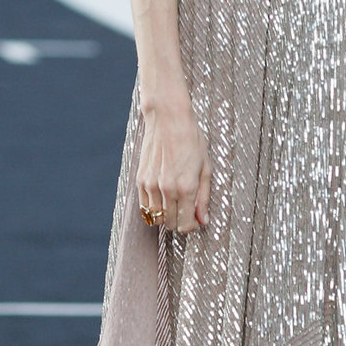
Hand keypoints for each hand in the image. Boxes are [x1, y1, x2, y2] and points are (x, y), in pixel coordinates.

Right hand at [137, 99, 210, 233]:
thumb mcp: (205, 168)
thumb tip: (203, 220)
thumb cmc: (191, 140)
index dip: (191, 226)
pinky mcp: (140, 180)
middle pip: (171, 223)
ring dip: (165, 216)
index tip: (194, 220)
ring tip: (174, 204)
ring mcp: (151, 185)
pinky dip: (153, 208)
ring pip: (156, 218)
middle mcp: (167, 189)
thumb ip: (204, 197)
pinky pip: (144, 206)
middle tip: (186, 211)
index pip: (186, 224)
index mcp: (187, 187)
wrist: (168, 119)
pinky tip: (162, 198)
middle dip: (179, 222)